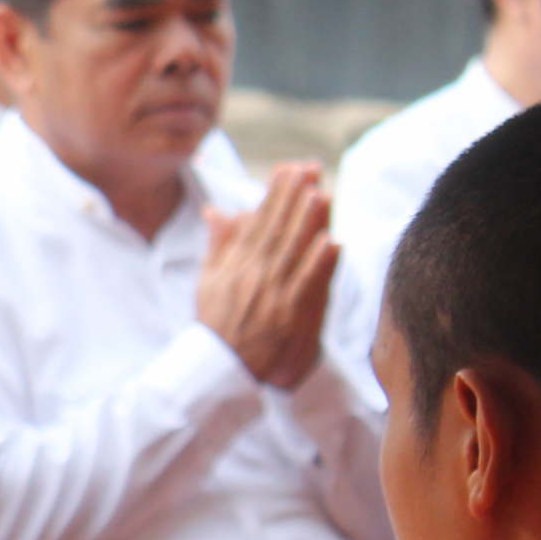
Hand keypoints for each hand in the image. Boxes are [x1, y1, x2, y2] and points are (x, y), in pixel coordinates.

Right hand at [196, 162, 338, 389]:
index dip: (275, 193)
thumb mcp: (209, 281)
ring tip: (321, 193)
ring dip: (308, 222)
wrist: (219, 371)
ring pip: (293, 252)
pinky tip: (331, 243)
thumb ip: (219, 244)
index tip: (290, 168)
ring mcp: (274, 295)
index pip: (260, 221)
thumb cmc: (217, 326)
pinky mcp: (290, 317)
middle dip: (294, 196)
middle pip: (279, 229)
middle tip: (310, 167)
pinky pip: (306, 287)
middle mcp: (255, 274)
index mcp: (238, 263)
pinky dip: (318, 265)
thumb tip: (218, 210)